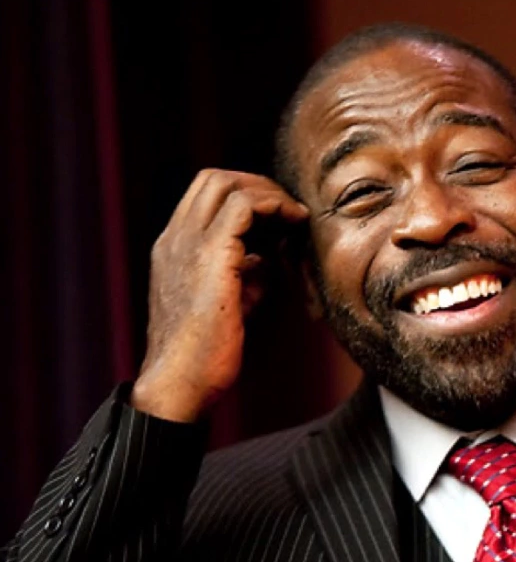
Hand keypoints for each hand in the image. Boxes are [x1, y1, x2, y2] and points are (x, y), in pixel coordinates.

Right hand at [131, 169, 308, 422]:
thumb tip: (267, 260)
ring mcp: (188, 245)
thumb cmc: (204, 352)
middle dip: (259, 185)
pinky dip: (274, 206)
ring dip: (270, 193)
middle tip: (290, 209)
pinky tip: (295, 223)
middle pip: (213, 179)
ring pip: (226, 184)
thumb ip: (242, 275)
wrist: (179, 383)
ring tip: (296, 216)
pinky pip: (243, 207)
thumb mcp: (226, 303)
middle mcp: (175, 239)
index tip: (278, 216)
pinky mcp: (212, 258)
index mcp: (173, 248)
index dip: (245, 195)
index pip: (204, 196)